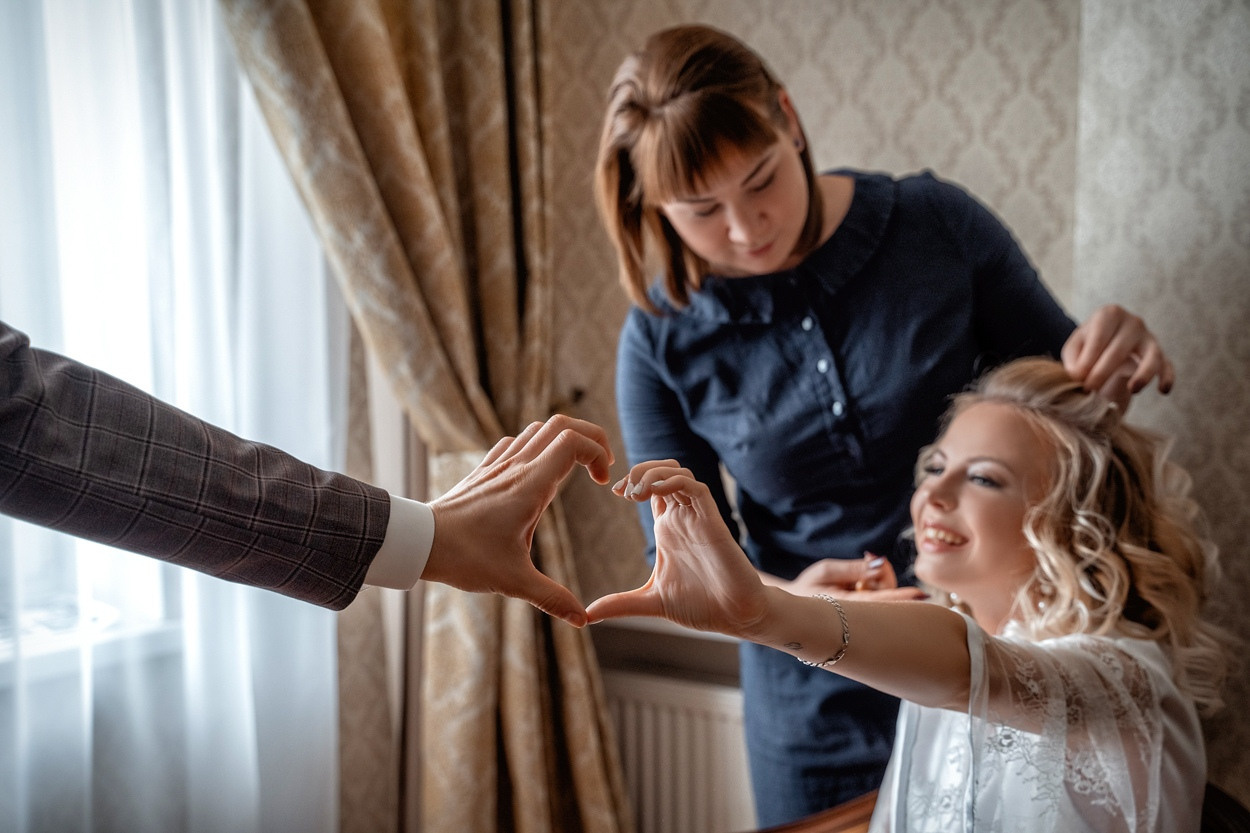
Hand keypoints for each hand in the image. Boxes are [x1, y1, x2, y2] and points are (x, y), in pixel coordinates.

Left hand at [423, 415, 613, 627]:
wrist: (419, 542)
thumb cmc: (465, 558)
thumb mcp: (513, 581)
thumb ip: (551, 598)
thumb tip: (581, 619)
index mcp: (530, 486)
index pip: (574, 443)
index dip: (598, 453)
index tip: (604, 482)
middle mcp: (516, 467)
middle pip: (562, 424)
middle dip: (591, 437)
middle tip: (601, 466)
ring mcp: (498, 465)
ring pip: (539, 429)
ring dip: (564, 440)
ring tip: (576, 469)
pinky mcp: (484, 471)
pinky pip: (515, 442)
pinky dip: (536, 446)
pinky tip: (538, 473)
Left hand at [587, 461, 770, 638]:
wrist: (736, 617)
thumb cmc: (700, 605)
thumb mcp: (651, 601)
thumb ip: (620, 604)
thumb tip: (588, 615)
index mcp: (668, 527)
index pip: (650, 487)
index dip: (631, 481)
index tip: (614, 492)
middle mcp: (682, 517)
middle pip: (662, 471)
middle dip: (639, 471)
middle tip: (623, 490)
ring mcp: (697, 517)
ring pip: (678, 473)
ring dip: (653, 473)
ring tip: (636, 491)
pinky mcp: (713, 522)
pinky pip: (695, 488)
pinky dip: (673, 482)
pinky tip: (654, 493)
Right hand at [773, 554, 926, 600]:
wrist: (793, 609)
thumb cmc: (806, 589)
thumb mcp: (826, 571)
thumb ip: (855, 568)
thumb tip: (880, 563)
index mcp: (848, 608)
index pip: (882, 602)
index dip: (903, 597)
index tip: (921, 594)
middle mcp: (859, 615)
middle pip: (887, 595)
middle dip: (885, 574)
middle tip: (869, 559)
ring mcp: (863, 616)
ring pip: (884, 595)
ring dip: (877, 579)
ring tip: (858, 572)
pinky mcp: (864, 614)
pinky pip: (878, 597)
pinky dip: (872, 584)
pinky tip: (858, 581)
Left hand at [1061, 304, 1173, 408]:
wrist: (1106, 344)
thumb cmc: (1087, 345)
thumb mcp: (1074, 349)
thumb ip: (1073, 361)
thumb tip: (1079, 376)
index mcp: (1109, 314)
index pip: (1098, 339)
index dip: (1087, 363)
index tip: (1078, 382)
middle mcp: (1133, 322)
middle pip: (1120, 350)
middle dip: (1103, 373)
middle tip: (1089, 391)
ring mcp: (1149, 337)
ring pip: (1152, 355)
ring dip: (1144, 373)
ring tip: (1133, 390)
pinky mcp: (1160, 354)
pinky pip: (1167, 365)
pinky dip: (1167, 377)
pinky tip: (1163, 390)